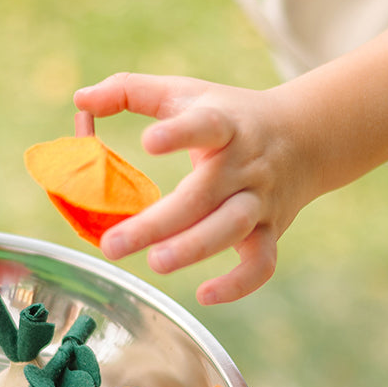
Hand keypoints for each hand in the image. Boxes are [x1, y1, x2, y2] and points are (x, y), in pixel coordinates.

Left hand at [73, 73, 310, 304]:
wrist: (307, 136)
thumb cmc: (230, 115)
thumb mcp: (186, 93)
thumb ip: (130, 91)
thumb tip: (80, 100)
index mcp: (223, 125)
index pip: (205, 126)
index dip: (180, 133)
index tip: (148, 141)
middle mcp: (244, 164)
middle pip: (205, 195)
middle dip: (159, 222)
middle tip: (113, 244)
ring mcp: (259, 201)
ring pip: (232, 229)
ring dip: (194, 248)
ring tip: (156, 262)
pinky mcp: (271, 231)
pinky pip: (262, 263)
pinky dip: (239, 283)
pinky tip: (204, 295)